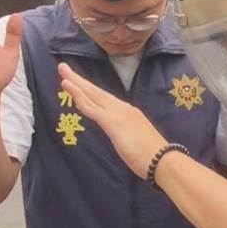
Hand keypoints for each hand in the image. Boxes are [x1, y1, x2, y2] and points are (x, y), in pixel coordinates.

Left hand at [57, 62, 167, 177]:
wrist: (164, 160)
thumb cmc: (153, 156)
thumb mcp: (137, 141)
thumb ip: (127, 135)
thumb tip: (122, 137)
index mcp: (128, 113)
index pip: (104, 99)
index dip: (90, 90)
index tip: (77, 83)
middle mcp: (122, 109)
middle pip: (96, 92)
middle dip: (79, 80)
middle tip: (63, 67)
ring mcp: (117, 113)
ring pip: (92, 95)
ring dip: (76, 83)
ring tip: (62, 72)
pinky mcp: (113, 121)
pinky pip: (91, 107)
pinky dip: (78, 95)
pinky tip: (67, 86)